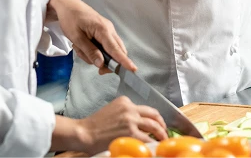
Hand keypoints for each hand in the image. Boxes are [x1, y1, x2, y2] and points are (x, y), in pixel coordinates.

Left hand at [47, 0, 135, 73]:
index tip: (133, 69)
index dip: (124, 61)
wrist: (67, 5)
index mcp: (103, 30)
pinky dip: (96, 50)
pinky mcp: (103, 31)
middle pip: (116, 51)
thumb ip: (90, 51)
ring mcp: (107, 30)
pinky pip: (105, 45)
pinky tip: (83, 46)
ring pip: (110, 50)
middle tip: (91, 63)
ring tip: (80, 48)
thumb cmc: (70, 19)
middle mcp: (109, 29)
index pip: (115, 49)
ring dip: (97, 55)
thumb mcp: (76, 37)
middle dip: (106, 61)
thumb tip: (101, 64)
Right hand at [52, 96, 166, 152]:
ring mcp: (131, 120)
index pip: (146, 109)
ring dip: (161, 134)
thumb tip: (140, 124)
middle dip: (162, 124)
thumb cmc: (96, 125)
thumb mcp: (113, 111)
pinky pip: (147, 139)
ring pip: (154, 126)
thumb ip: (126, 114)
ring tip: (163, 141)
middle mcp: (130, 108)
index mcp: (125, 101)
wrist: (85, 133)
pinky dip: (153, 144)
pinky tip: (154, 148)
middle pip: (154, 115)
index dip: (154, 118)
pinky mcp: (130, 133)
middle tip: (164, 133)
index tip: (158, 124)